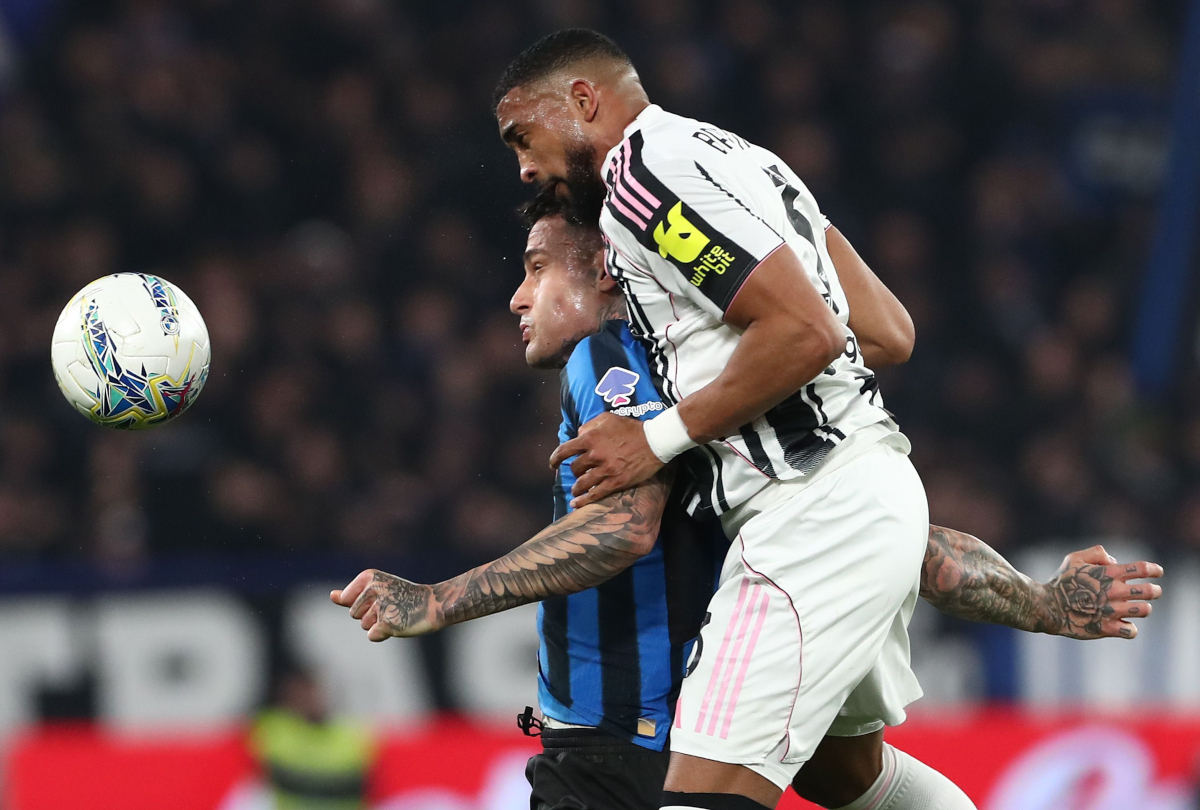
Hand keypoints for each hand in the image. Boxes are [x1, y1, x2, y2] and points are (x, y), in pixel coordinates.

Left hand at [330, 569, 440, 640]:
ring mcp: (381, 606)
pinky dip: (383, 634)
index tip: (382, 596)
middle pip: (354, 614)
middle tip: (393, 606)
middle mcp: (373, 588)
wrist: (433, 604)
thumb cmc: (403, 597)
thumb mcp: (377, 589)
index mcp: (368, 576)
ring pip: (364, 625)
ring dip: (378, 624)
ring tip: (397, 613)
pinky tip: (398, 625)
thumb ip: (352, 595)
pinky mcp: (388, 623)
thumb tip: (332, 596)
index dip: (362, 603)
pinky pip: (372, 636)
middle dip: (370, 615)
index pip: (347, 600)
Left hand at [548, 412, 665, 507]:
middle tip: (578, 473)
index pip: (564, 450)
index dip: (555, 459)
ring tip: (576, 490)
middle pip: (575, 468)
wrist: (654, 441)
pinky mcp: (616, 482)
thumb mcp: (608, 419)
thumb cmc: (631, 428)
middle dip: (575, 471)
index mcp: (590, 438)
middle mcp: (595, 455)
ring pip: (582, 483)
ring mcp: (605, 470)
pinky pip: (595, 494)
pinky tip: (576, 504)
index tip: (553, 464)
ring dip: (577, 488)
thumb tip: (578, 435)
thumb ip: (589, 426)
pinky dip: (584, 501)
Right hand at [1042, 545, 1163, 639]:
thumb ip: (1096, 553)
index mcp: (1108, 573)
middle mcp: (1114, 591)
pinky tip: (1123, 624)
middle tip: (1153, 592)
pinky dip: (1129, 628)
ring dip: (1144, 608)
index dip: (1154, 569)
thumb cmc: (1060, 582)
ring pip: (1145, 610)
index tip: (1158, 572)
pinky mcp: (1106, 628)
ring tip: (1138, 608)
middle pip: (1150, 591)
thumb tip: (1114, 561)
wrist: (1047, 607)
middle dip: (1155, 591)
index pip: (1142, 568)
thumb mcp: (1073, 558)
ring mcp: (1112, 610)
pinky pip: (1131, 630)